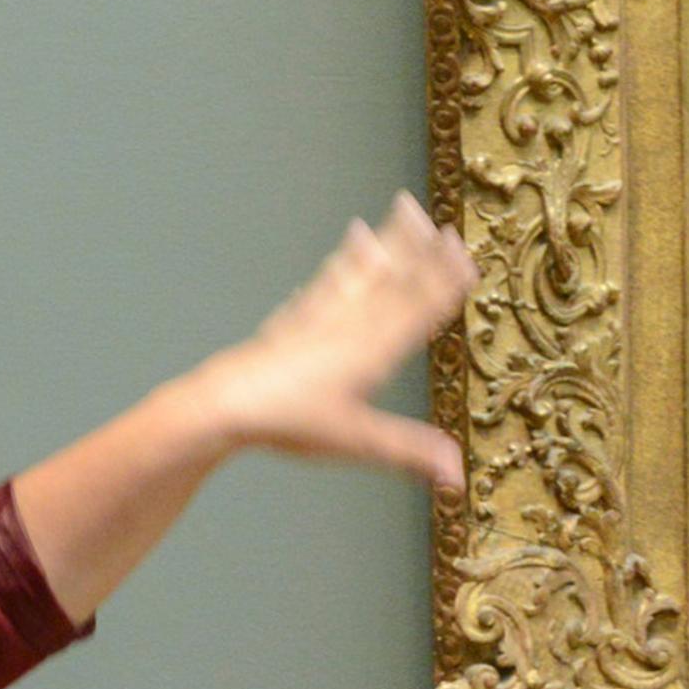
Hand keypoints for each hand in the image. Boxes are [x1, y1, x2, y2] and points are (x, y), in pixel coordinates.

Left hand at [178, 193, 477, 491]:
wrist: (224, 405)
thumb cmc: (288, 421)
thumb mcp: (358, 441)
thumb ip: (410, 450)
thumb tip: (457, 473)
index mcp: (372, 349)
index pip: (418, 307)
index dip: (444, 278)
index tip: (464, 250)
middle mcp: (348, 327)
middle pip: (389, 281)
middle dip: (414, 249)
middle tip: (431, 215)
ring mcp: (316, 322)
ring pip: (355, 278)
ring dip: (376, 249)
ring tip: (386, 221)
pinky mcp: (290, 328)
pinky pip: (320, 292)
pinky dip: (333, 273)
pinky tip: (333, 263)